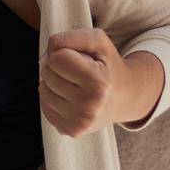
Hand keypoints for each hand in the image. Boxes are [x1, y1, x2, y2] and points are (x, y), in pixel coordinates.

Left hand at [39, 29, 153, 137]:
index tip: (81, 58)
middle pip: (47, 73)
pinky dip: (53, 97)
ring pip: (43, 90)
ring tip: (76, 84)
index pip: (56, 58)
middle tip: (79, 72)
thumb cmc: (108, 64)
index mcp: (98, 84)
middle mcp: (89, 108)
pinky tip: (71, 97)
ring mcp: (79, 123)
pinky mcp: (70, 131)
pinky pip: (44, 106)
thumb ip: (69, 38)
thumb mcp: (98, 40)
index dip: (64, 52)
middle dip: (58, 66)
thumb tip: (44, 59)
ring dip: (54, 82)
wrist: (126, 97)